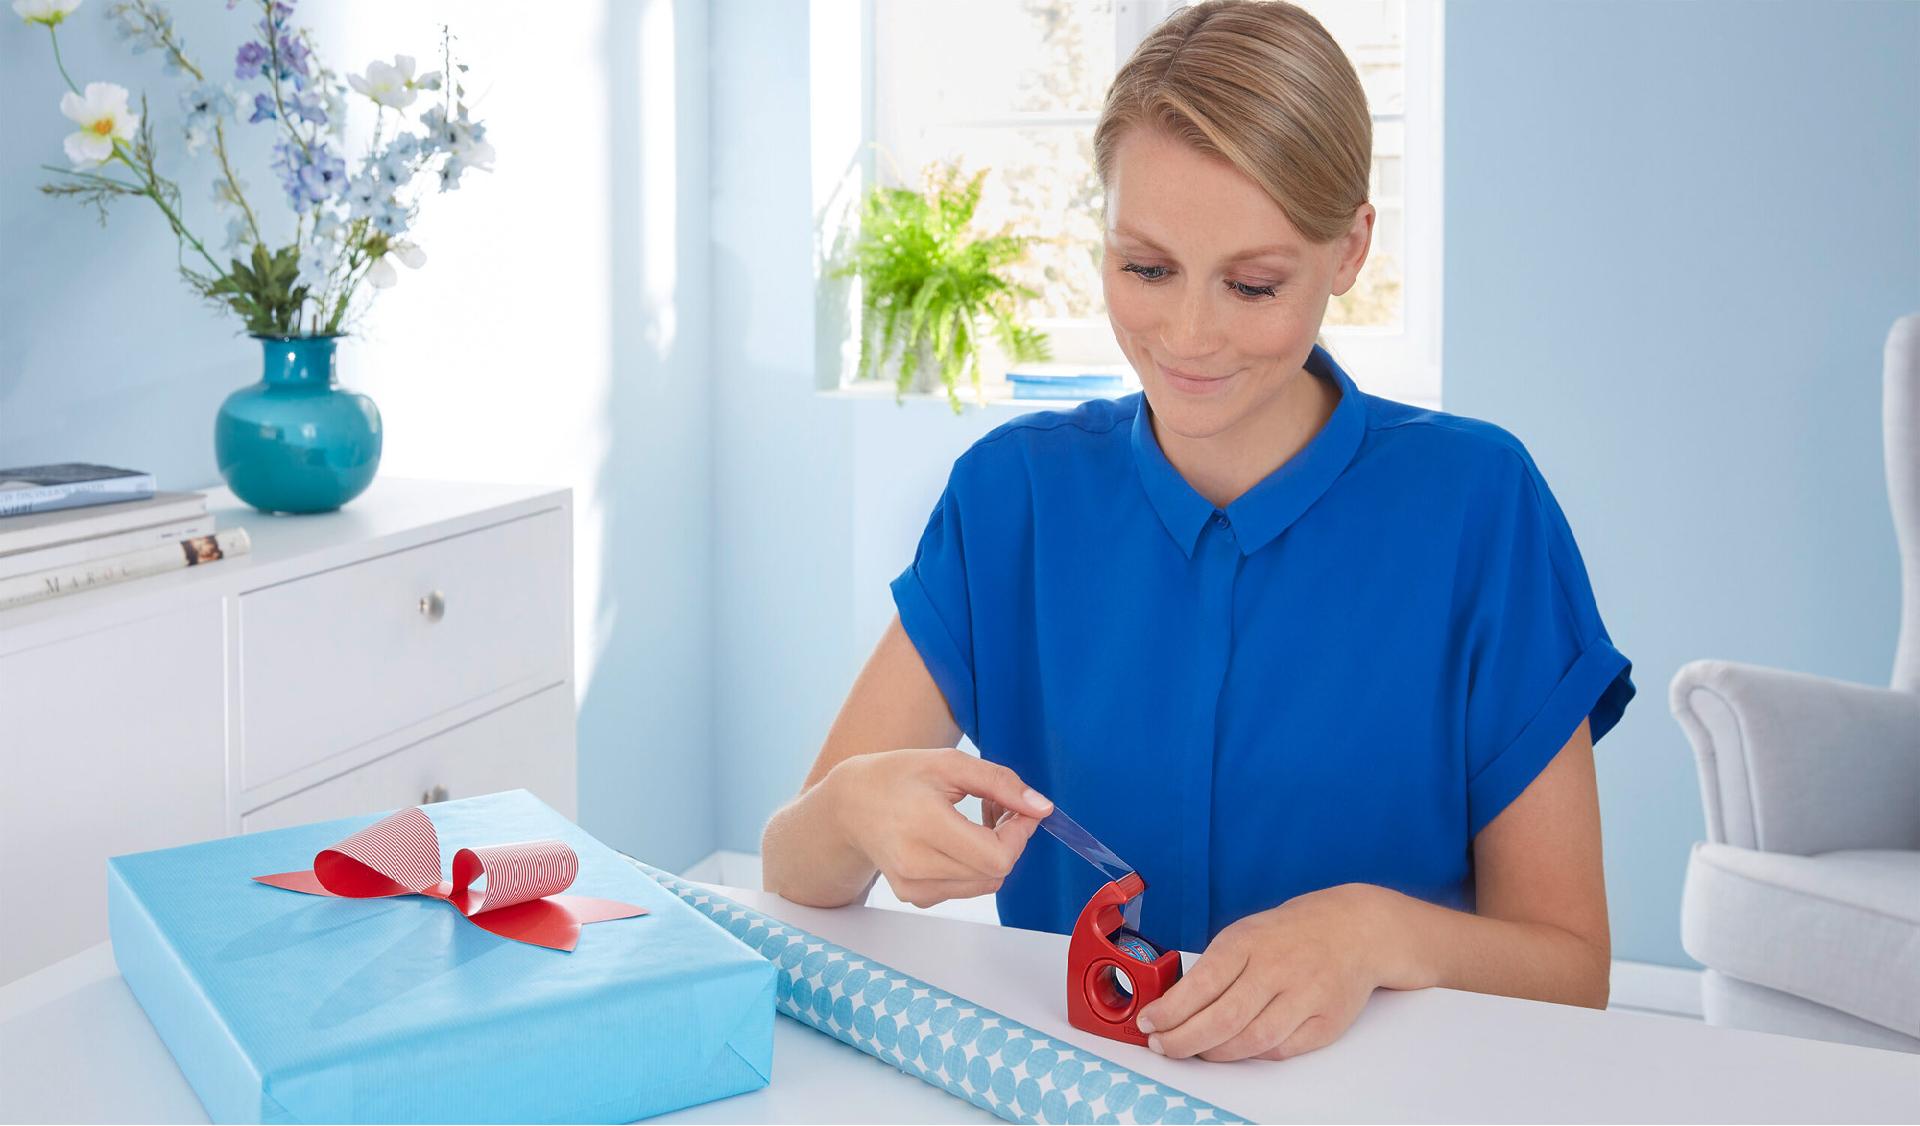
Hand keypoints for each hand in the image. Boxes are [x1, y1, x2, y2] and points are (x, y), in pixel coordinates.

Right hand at [826, 748, 1052, 908]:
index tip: (1019, 808)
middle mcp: (915, 864)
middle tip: (998, 808)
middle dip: (1011, 841)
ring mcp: (912, 887)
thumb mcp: (950, 763)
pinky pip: (966, 888)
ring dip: (994, 854)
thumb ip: (1001, 783)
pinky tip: (959, 839)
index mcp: (924, 825)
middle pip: (996, 872)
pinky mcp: (913, 896)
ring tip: (977, 821)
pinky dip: (974, 866)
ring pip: (985, 884)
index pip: (997, 856)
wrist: (849, 805)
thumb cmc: (898, 777)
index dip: (1020, 834)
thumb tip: (1043, 808)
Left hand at [1136, 884, 1387, 1061]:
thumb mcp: (1244, 933)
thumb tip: (1172, 1007)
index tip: (1148, 1023)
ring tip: (1194, 1049)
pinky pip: (1280, 1051)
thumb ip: (1214, 968)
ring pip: (1251, 1041)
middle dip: (1184, 1040)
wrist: (1353, 929)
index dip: (1170, 1010)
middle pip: (1224, 1019)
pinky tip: (1234, 1049)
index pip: (1202, 984)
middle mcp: (1277, 969)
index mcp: (1249, 942)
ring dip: (1214, 1053)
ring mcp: (1305, 996)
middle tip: (1162, 1046)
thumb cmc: (1288, 934)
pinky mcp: (1326, 1022)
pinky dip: (1251, 1055)